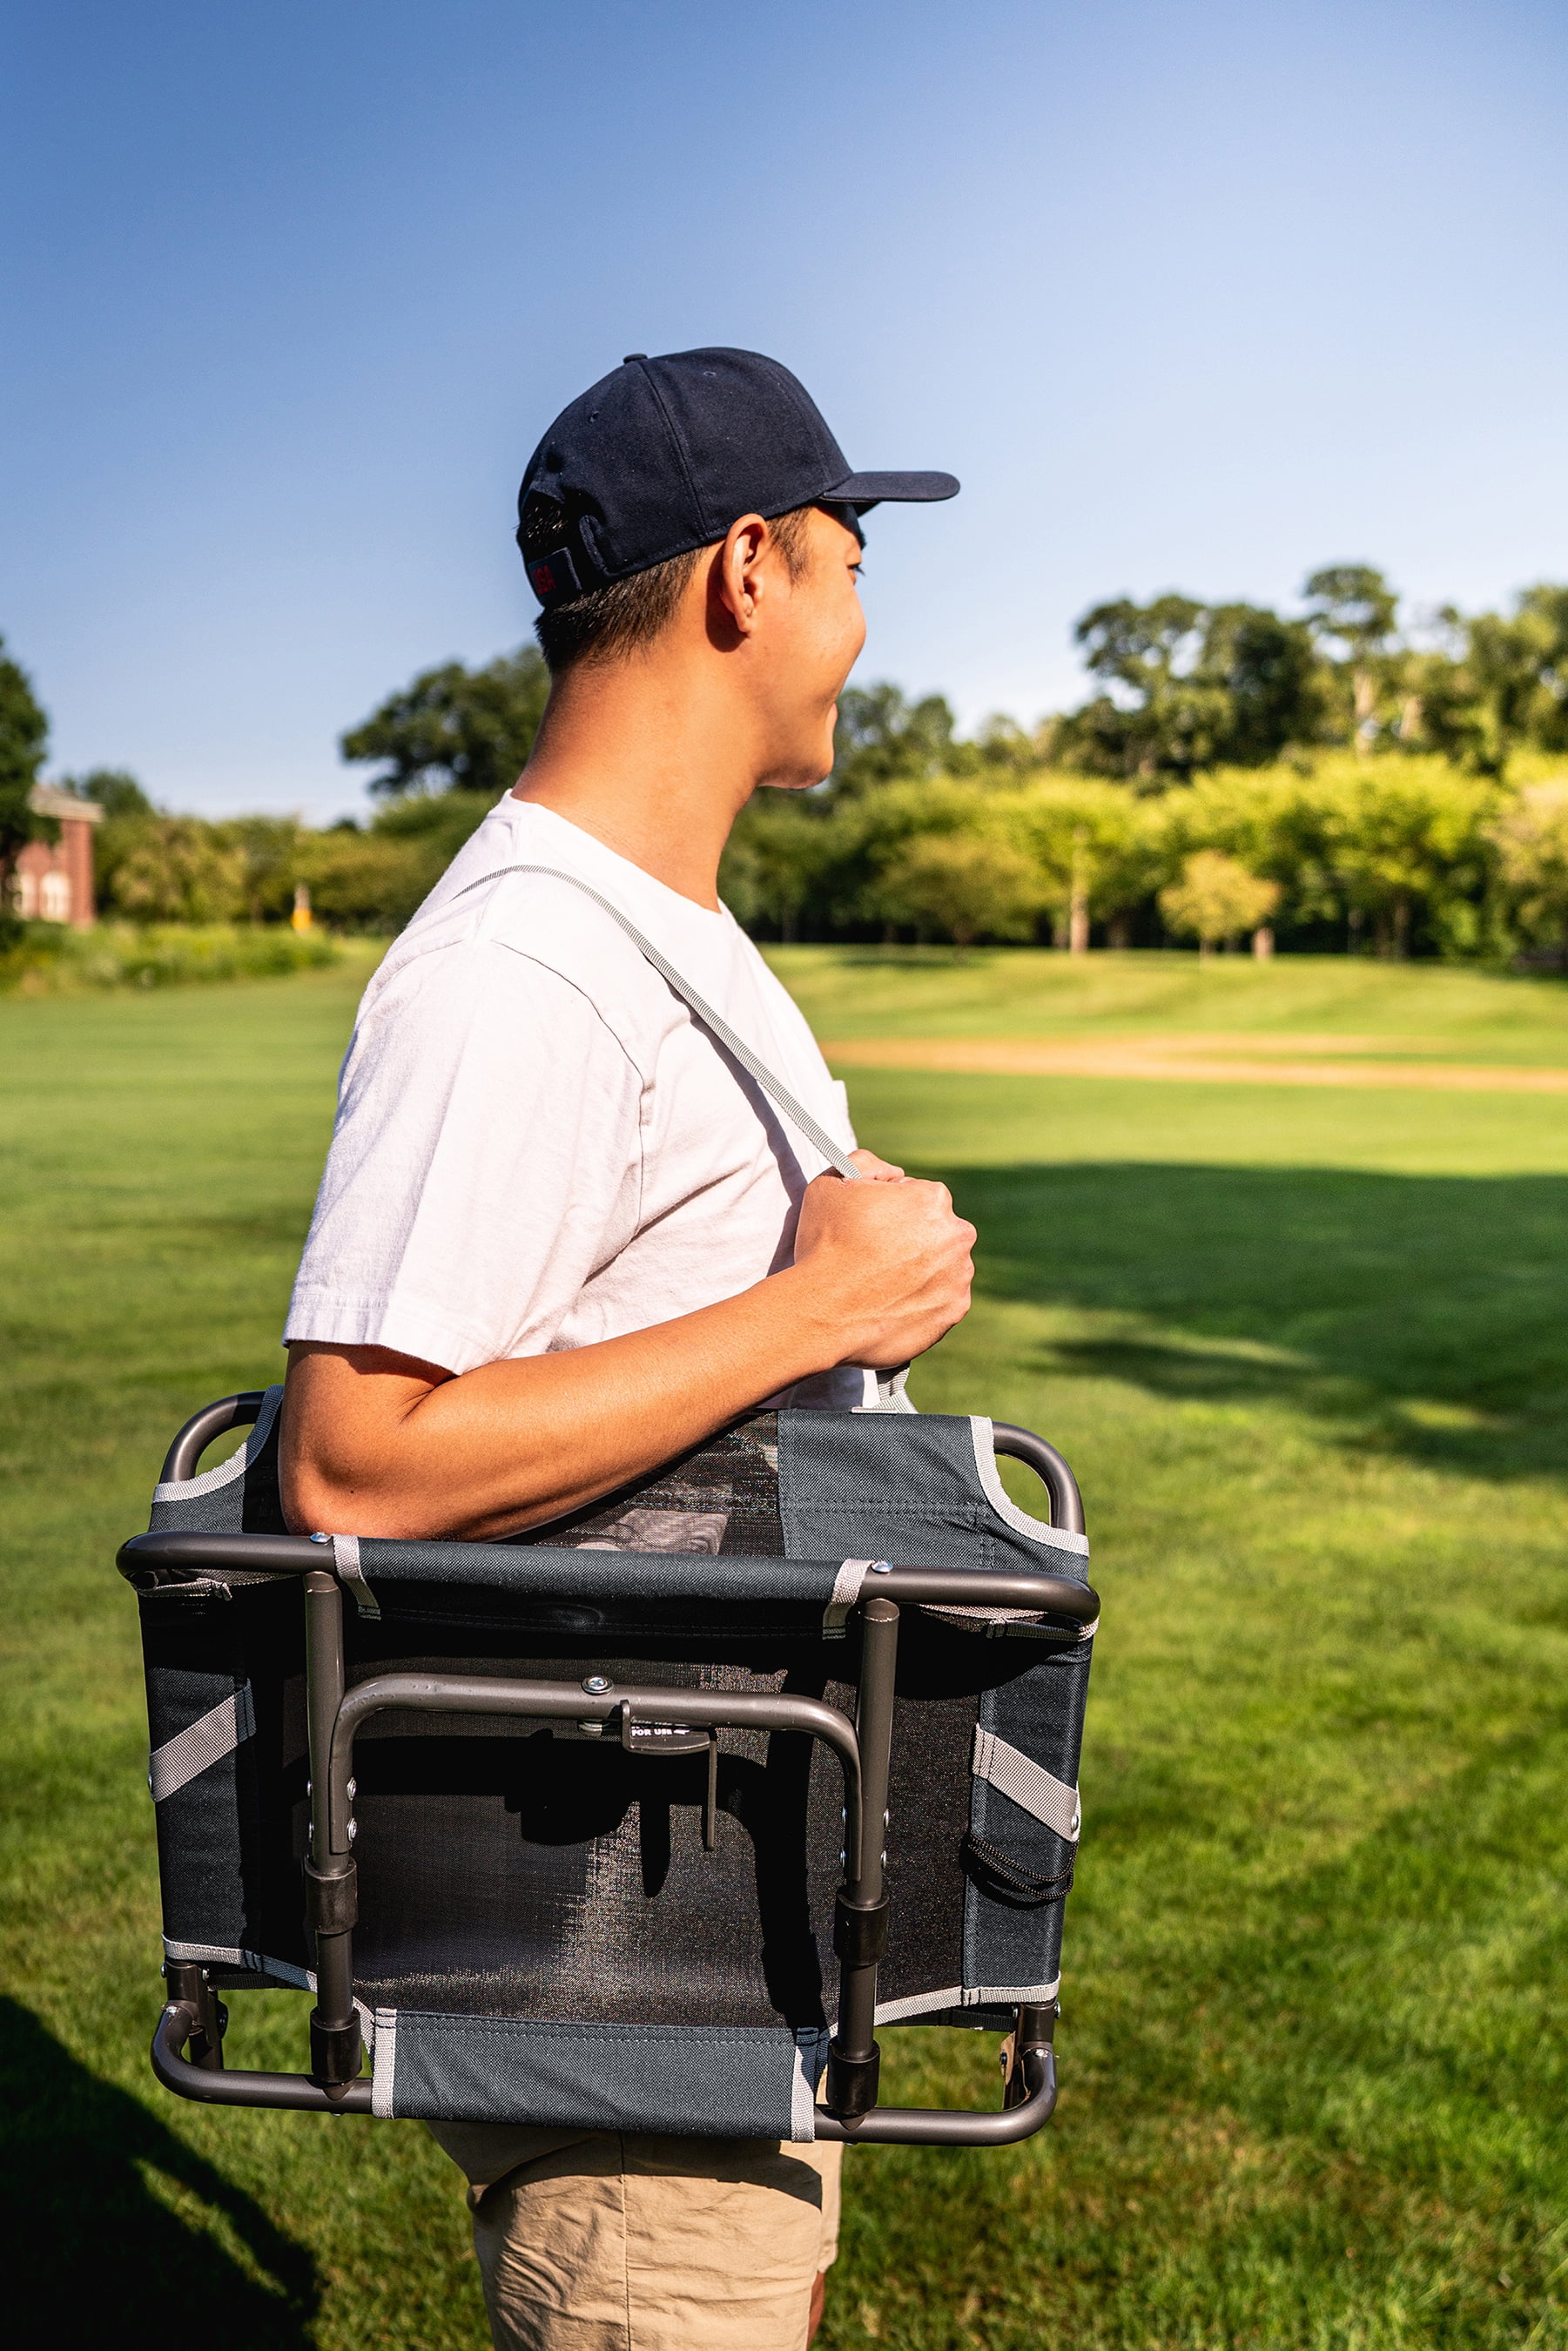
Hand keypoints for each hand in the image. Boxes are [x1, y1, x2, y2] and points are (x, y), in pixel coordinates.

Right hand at [789, 1151, 975, 1368]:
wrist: (824, 1310)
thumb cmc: (825, 1244)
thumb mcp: (832, 1183)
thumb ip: (866, 1163)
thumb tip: (894, 1172)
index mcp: (933, 1199)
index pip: (917, 1196)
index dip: (890, 1210)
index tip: (871, 1228)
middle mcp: (957, 1235)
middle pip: (936, 1230)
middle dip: (912, 1238)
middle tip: (876, 1256)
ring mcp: (959, 1276)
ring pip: (941, 1265)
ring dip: (920, 1269)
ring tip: (881, 1282)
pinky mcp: (954, 1311)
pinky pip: (942, 1300)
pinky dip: (922, 1300)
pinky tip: (892, 1303)